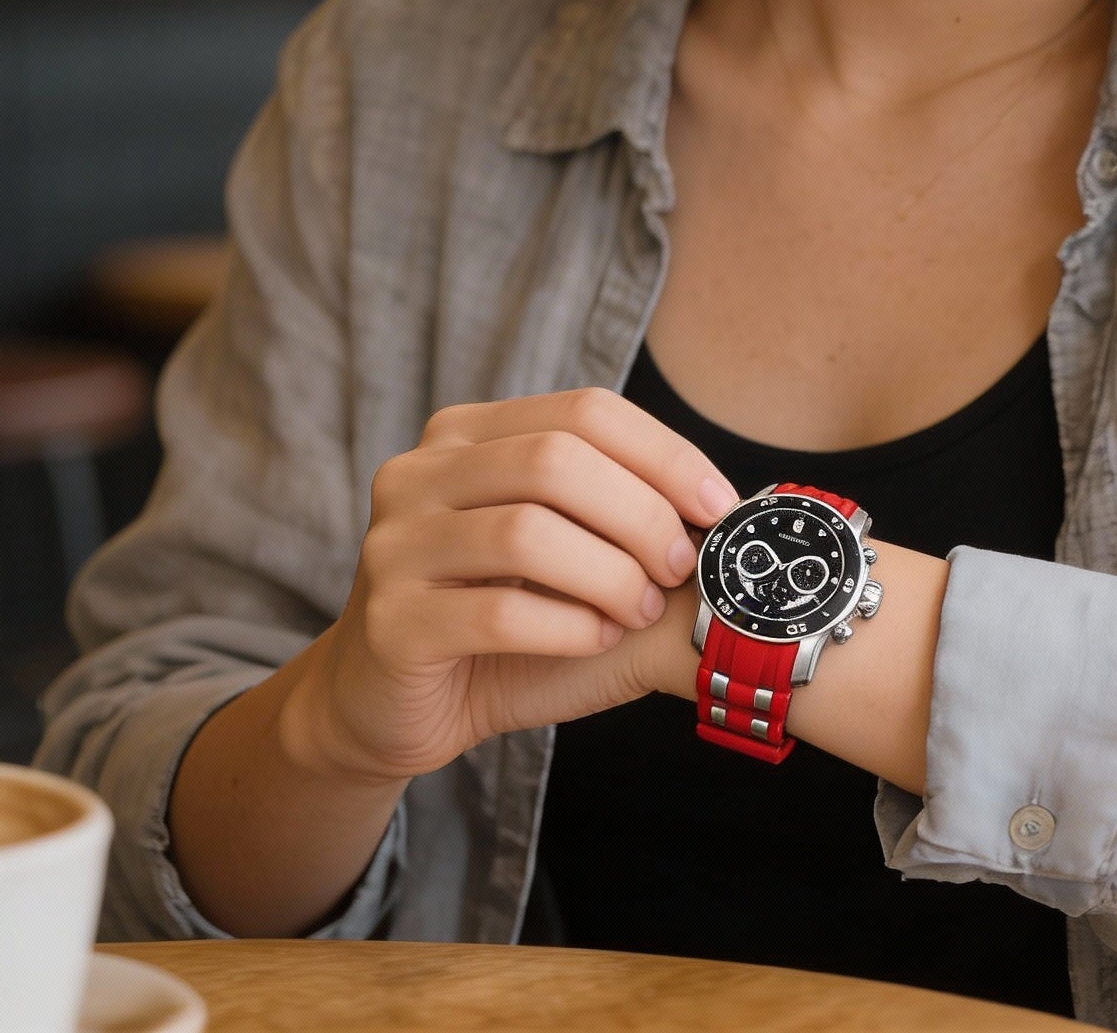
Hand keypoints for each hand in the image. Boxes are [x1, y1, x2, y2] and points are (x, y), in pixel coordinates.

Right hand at [280, 388, 737, 784]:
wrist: (389, 705)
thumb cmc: (499, 619)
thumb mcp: (561, 548)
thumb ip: (616, 512)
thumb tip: (727, 509)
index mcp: (468, 434)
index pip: (586, 411)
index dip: (665, 454)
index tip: (720, 507)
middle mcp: (420, 472)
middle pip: (556, 460)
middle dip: (641, 515)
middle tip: (680, 568)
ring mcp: (394, 544)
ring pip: (527, 533)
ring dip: (610, 575)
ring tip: (640, 609)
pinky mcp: (390, 622)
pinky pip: (499, 614)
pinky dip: (570, 627)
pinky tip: (598, 640)